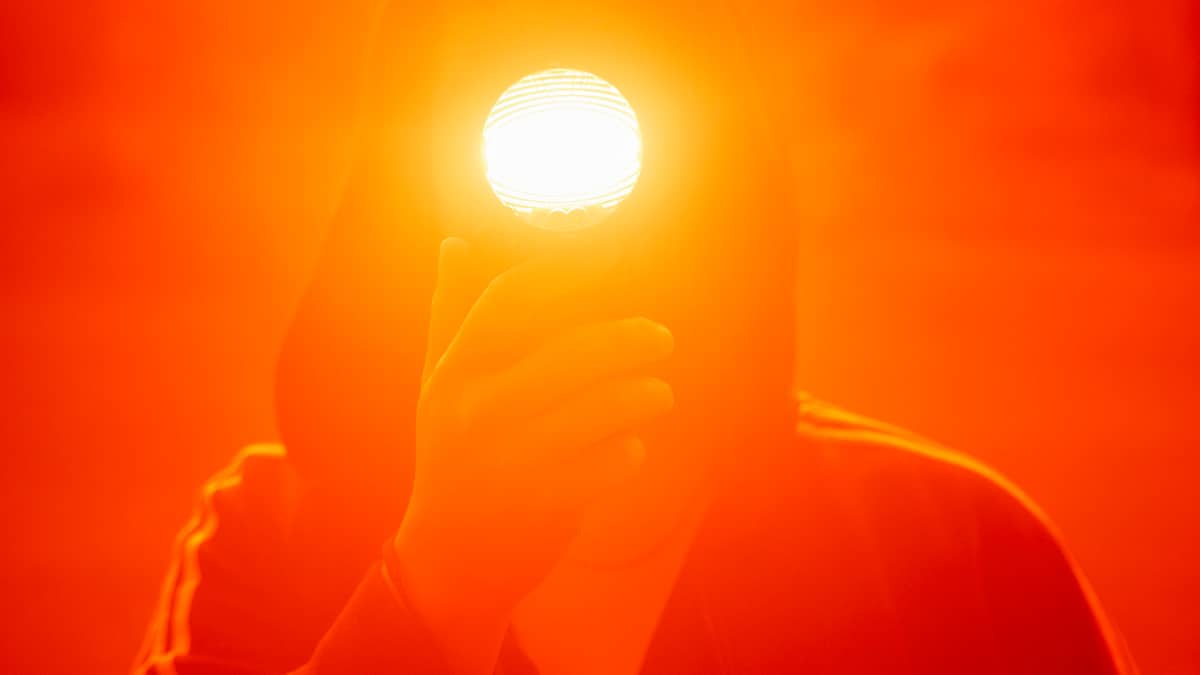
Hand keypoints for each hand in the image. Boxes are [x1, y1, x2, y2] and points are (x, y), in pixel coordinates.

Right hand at [390, 235, 673, 670]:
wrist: (447, 560)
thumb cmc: (451, 454)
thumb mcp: (438, 385)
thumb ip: (451, 313)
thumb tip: (454, 242)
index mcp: (455, 371)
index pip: (512, 300)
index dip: (569, 271)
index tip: (616, 255)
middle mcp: (476, 410)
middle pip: (568, 353)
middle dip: (625, 340)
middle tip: (661, 337)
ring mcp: (509, 459)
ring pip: (597, 412)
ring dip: (640, 397)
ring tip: (659, 392)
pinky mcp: (541, 504)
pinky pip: (606, 467)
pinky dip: (628, 454)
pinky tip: (633, 447)